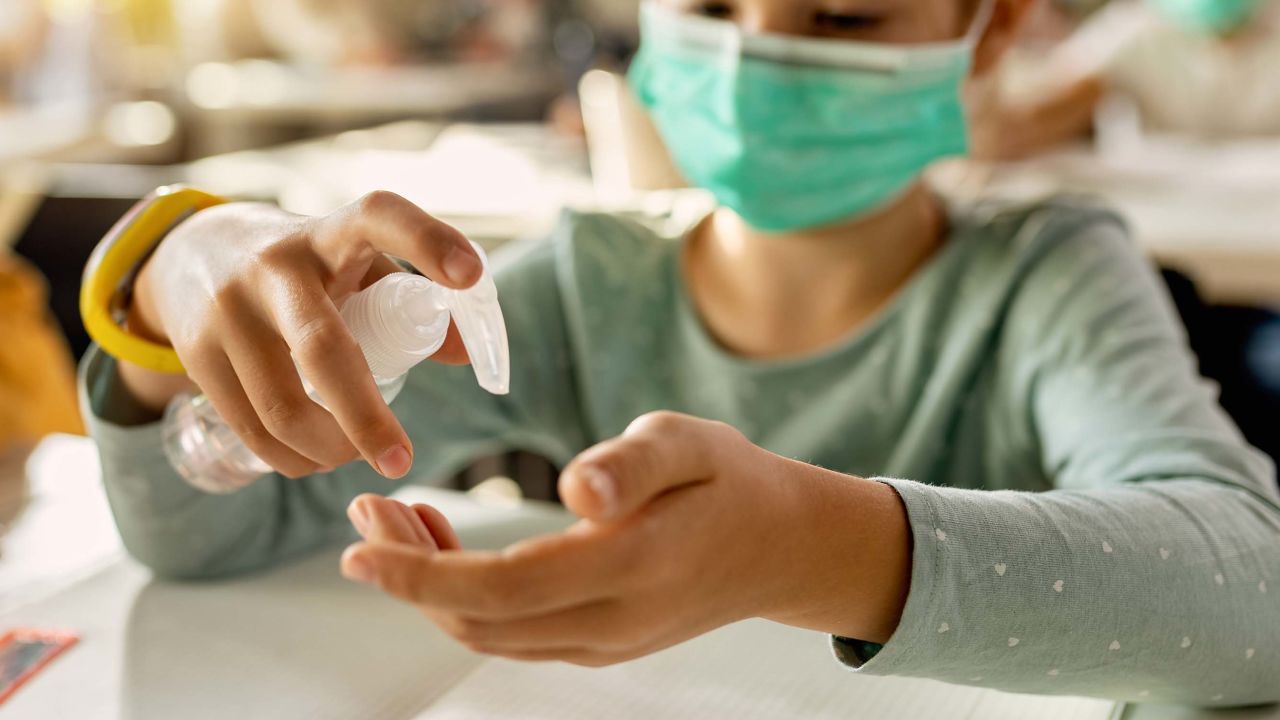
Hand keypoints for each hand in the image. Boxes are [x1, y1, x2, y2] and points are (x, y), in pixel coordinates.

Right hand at [120, 192, 481, 478]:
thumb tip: (462, 355)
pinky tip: (315, 459)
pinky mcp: (195, 351)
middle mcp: (273, 266)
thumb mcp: (354, 261)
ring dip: (329, 448)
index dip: (427, 241)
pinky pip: (250, 427)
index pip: (379, 217)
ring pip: (282, 406)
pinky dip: (291, 458)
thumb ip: (407, 300)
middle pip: (323, 350)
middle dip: (366, 418)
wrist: (189, 252)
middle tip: (401, 462)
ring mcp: (228, 309)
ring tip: (354, 455)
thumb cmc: (304, 264)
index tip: (471, 276)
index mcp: (329, 235)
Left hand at [340, 411, 911, 665]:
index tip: (359, 545)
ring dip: (428, 586)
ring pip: (490, 633)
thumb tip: (576, 491)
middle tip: (367, 510)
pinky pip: (514, 633)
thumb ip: (631, 464)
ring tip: (395, 521)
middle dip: (407, 573)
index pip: (504, 588)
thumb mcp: (691, 444)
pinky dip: (463, 596)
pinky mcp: (600, 643)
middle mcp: (614, 621)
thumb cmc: (731, 481)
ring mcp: (606, 642)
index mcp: (633, 565)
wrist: (782, 547)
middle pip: (480, 620)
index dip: (421, 572)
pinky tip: (445, 546)